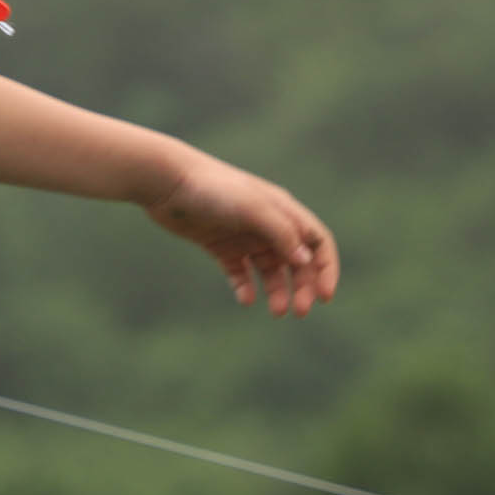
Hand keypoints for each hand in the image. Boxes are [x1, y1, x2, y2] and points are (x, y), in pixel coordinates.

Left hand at [145, 149, 337, 317]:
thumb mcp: (253, 208)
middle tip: (300, 312)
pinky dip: (246, 288)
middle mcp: (268, 224)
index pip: (318, 242)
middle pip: (297, 262)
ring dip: (278, 292)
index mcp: (283, 211)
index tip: (324, 297)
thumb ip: (281, 232)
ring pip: (270, 271)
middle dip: (303, 287)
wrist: (167, 182)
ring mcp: (244, 236)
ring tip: (276, 312)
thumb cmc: (214, 189)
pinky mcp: (221, 246)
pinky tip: (245, 299)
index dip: (326, 269)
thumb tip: (305, 260)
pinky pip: (240, 273)